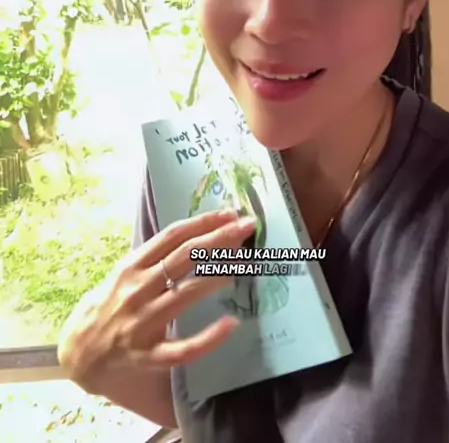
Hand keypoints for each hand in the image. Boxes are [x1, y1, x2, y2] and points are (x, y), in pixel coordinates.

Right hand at [57, 210, 256, 393]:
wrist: (79, 351)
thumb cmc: (110, 304)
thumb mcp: (126, 273)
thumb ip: (156, 257)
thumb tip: (201, 235)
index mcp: (132, 266)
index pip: (172, 236)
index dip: (203, 222)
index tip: (230, 214)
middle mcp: (137, 290)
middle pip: (183, 258)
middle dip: (218, 239)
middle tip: (247, 227)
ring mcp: (142, 323)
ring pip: (185, 295)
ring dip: (217, 276)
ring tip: (244, 263)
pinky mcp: (149, 356)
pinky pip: (183, 348)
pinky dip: (208, 337)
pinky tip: (231, 324)